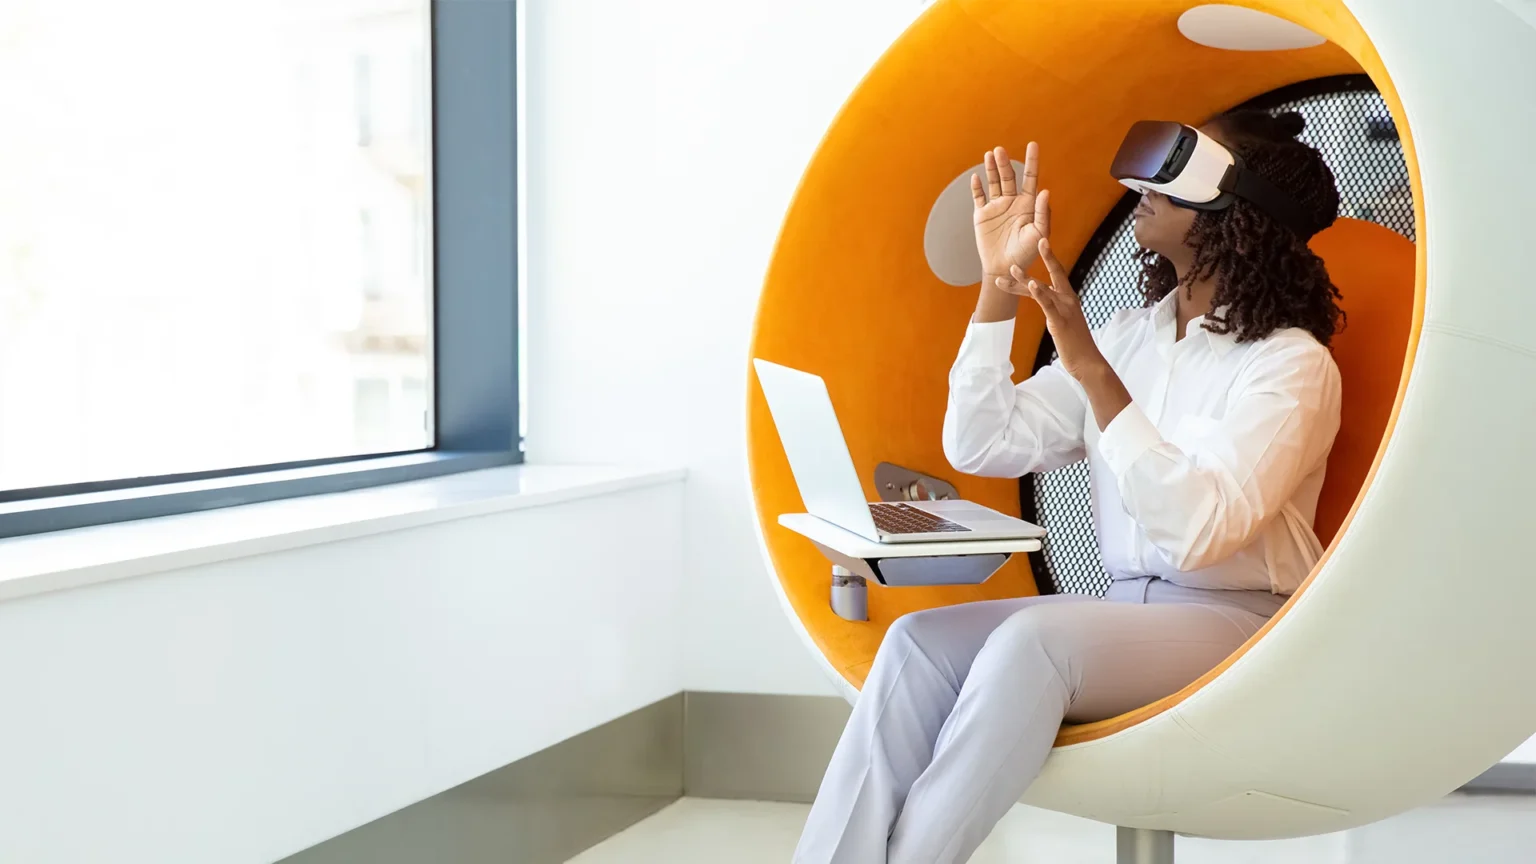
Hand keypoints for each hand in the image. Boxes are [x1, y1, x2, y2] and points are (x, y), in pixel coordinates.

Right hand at [972, 144, 1049, 281]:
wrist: (1006, 269)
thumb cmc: (1027, 253)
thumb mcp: (1040, 234)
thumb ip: (1043, 213)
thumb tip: (1044, 191)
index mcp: (1028, 204)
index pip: (1031, 178)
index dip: (1032, 161)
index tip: (1033, 145)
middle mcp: (1012, 202)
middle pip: (1008, 177)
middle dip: (1004, 163)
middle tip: (999, 150)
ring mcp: (996, 207)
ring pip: (994, 183)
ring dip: (991, 169)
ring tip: (990, 154)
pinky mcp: (982, 216)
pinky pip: (978, 198)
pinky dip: (976, 187)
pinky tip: (976, 177)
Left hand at [994, 238, 1106, 382]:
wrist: (1087, 362)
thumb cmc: (1074, 343)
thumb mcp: (1063, 320)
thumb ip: (1053, 307)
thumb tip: (1043, 299)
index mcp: (1069, 298)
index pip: (1058, 274)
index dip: (1049, 257)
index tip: (1042, 242)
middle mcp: (1068, 300)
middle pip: (1055, 274)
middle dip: (1046, 256)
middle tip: (1038, 240)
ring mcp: (1065, 310)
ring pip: (1043, 289)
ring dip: (1025, 279)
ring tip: (1012, 269)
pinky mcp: (1059, 322)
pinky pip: (1047, 305)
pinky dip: (1039, 294)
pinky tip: (1030, 284)